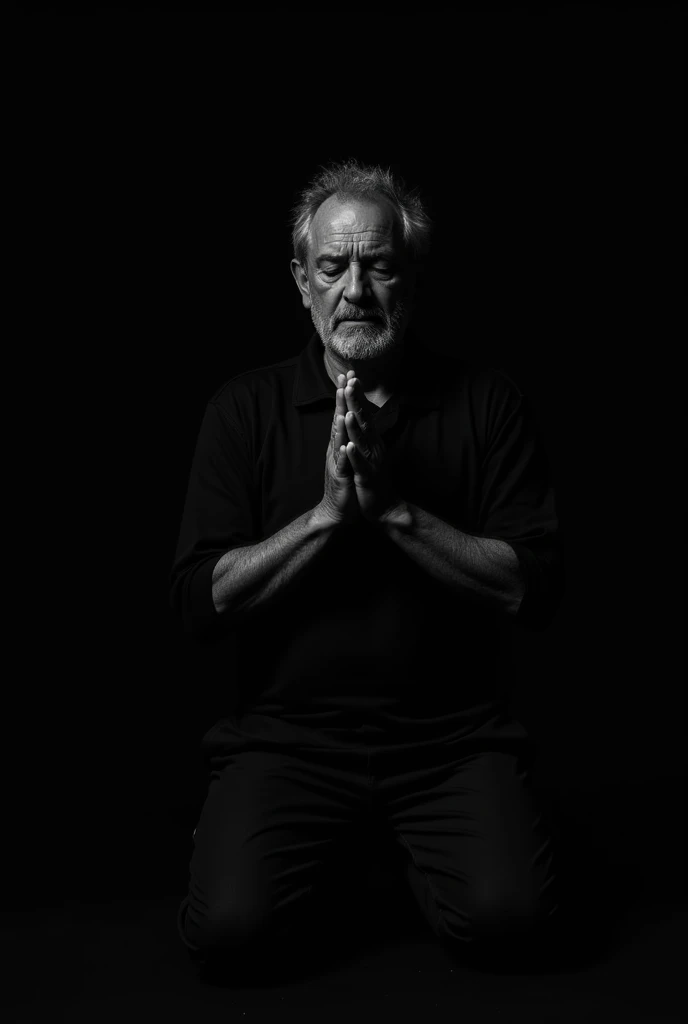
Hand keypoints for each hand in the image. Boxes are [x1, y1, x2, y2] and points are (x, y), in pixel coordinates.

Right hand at [315, 370, 360, 527]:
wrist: (337, 509)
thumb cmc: (345, 482)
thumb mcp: (348, 455)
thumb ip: (347, 437)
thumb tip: (350, 418)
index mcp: (340, 442)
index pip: (342, 413)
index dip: (345, 395)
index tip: (349, 375)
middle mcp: (336, 448)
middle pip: (337, 420)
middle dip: (340, 401)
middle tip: (343, 381)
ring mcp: (336, 462)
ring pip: (337, 441)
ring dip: (339, 425)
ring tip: (341, 409)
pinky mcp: (339, 477)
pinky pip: (342, 465)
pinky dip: (344, 455)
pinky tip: (345, 446)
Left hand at [343, 377, 406, 524]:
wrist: (386, 506)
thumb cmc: (376, 478)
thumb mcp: (371, 452)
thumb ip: (368, 434)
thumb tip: (363, 414)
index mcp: (373, 441)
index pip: (364, 413)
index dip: (357, 396)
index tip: (351, 377)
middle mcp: (374, 447)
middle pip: (364, 421)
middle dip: (355, 403)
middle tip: (349, 383)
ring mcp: (372, 462)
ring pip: (362, 442)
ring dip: (355, 427)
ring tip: (348, 412)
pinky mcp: (367, 477)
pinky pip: (360, 465)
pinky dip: (354, 455)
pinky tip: (348, 446)